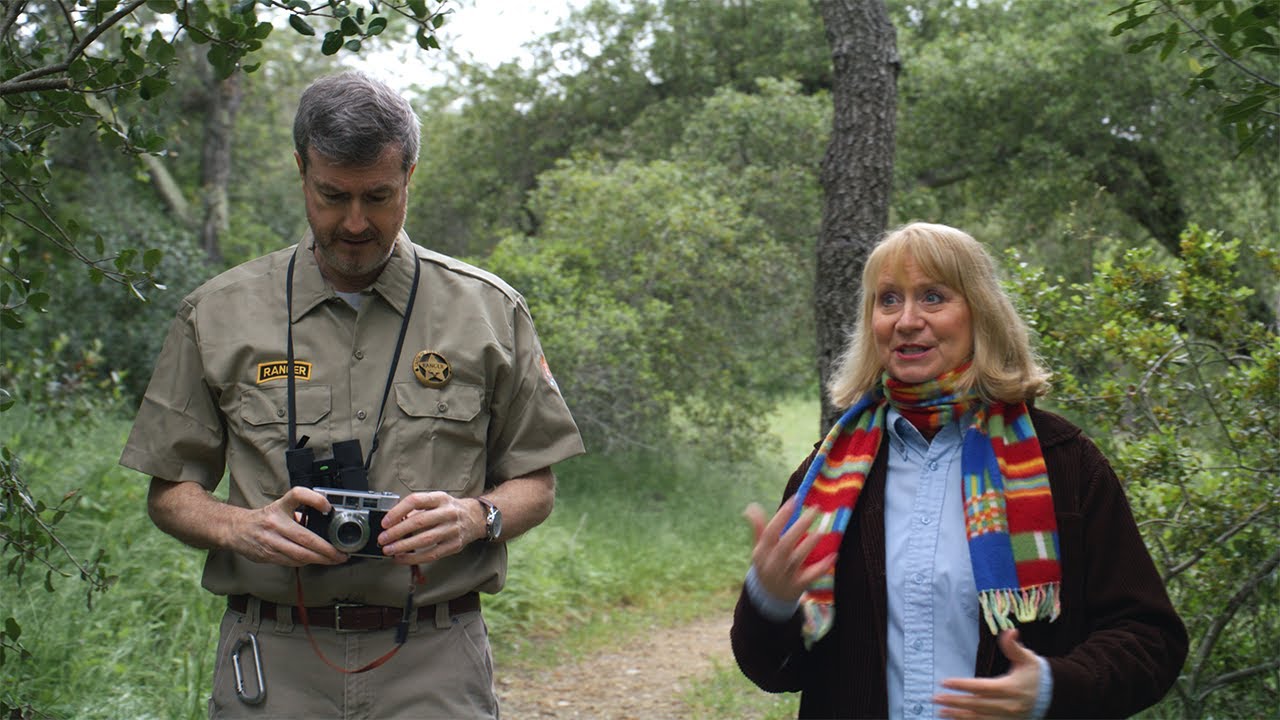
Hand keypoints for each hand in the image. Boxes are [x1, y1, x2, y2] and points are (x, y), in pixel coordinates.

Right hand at [228, 486, 347, 566]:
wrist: (236, 529)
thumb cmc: (265, 518)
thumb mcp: (281, 507)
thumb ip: (300, 511)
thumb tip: (325, 518)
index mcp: (280, 507)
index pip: (297, 495)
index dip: (314, 499)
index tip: (328, 506)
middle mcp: (275, 523)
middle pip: (306, 538)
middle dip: (327, 549)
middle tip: (341, 553)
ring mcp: (270, 540)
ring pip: (300, 554)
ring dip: (320, 559)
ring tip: (333, 559)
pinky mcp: (268, 555)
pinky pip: (292, 562)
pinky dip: (306, 562)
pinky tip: (315, 561)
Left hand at [377, 491, 483, 564]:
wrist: (475, 518)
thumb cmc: (449, 509)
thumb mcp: (436, 501)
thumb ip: (417, 509)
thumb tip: (394, 522)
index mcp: (440, 498)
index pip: (416, 501)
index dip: (398, 511)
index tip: (385, 522)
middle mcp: (448, 512)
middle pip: (419, 522)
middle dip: (397, 532)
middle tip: (383, 539)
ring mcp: (452, 529)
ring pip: (425, 540)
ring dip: (403, 546)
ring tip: (389, 550)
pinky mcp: (454, 545)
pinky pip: (432, 554)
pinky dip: (414, 558)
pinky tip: (402, 558)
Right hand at [743, 497, 835, 602]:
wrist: (769, 597)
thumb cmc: (767, 565)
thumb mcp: (759, 548)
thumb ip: (759, 528)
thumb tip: (752, 507)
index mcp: (762, 551)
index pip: (770, 531)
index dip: (782, 515)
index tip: (795, 499)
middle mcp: (772, 563)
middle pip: (785, 544)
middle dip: (800, 526)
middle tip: (815, 509)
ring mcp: (785, 575)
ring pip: (797, 558)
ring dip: (810, 544)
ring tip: (822, 530)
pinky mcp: (798, 585)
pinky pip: (811, 576)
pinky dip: (822, 567)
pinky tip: (834, 555)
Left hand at [934, 629, 1042, 718]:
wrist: (1054, 696)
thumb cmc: (1036, 674)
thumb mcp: (1027, 658)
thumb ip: (1014, 647)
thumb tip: (1010, 631)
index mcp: (1011, 688)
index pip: (982, 688)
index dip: (963, 685)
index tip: (945, 682)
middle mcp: (1009, 706)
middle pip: (977, 705)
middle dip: (955, 702)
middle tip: (936, 697)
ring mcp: (1009, 718)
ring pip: (979, 719)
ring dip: (959, 715)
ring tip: (941, 710)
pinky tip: (956, 718)